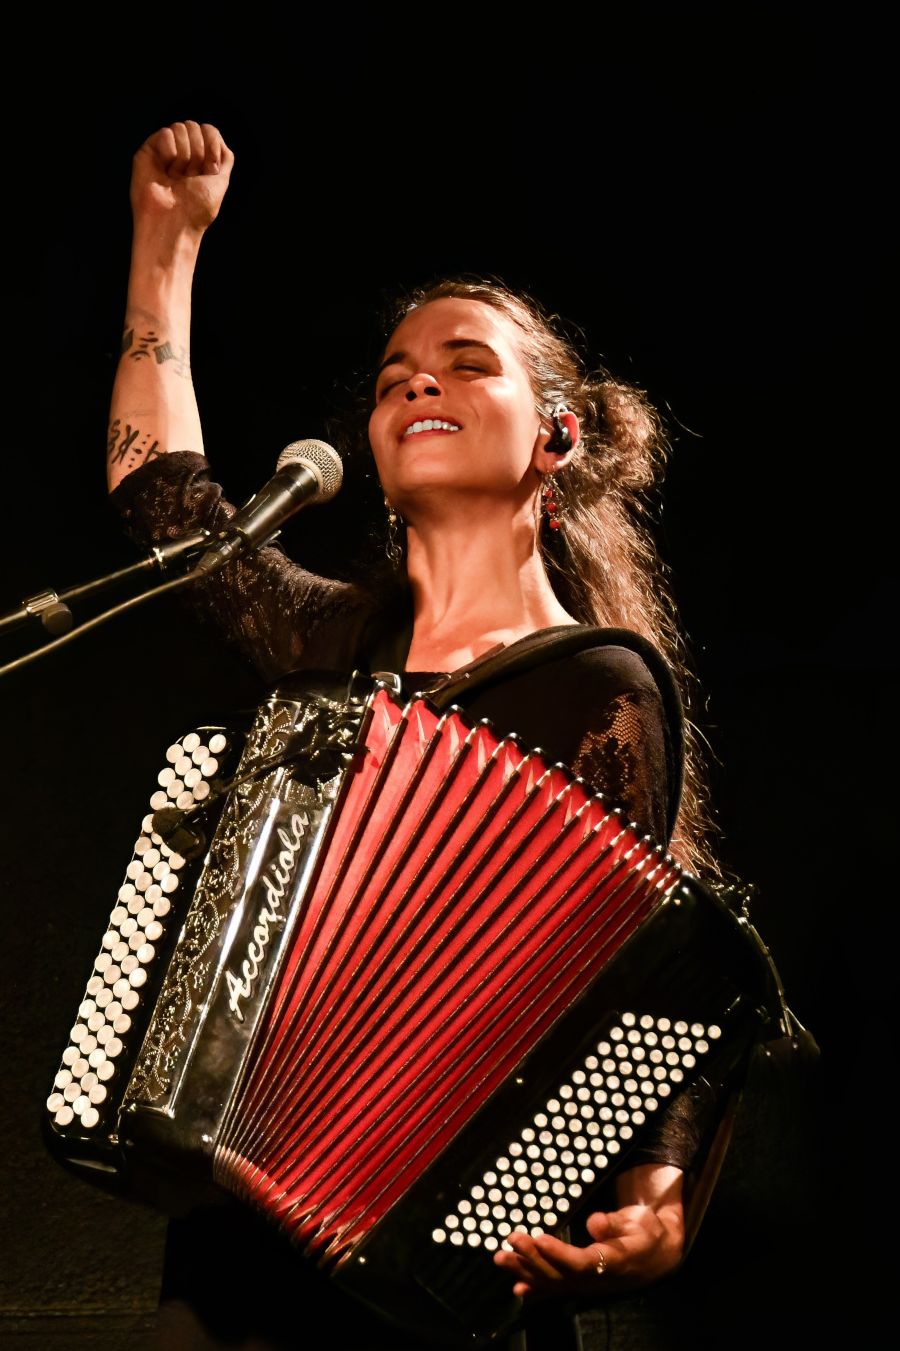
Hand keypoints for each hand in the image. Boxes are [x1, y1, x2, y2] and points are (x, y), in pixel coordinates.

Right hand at [130, 120, 233, 234]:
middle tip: (190, 176)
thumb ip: (224, 157)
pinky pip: (166, 133)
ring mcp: (166, 152)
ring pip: (181, 127)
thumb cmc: (197, 208)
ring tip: (176, 176)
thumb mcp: (221, 182)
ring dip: (184, 155)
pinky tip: (165, 170)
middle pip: (196, 127)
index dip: (213, 148)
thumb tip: (213, 133)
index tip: (210, 171)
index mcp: (201, 161)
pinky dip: (170, 151)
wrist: (173, 222)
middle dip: (199, 152)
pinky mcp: (148, 151)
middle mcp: (183, 155)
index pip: (210, 132)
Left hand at [492, 1164, 684, 1300]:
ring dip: (525, 1270)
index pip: (581, 1262)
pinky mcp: (581, 1285)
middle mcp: (596, 1279)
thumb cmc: (645, 1233)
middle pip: (560, 1273)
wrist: (656, 1257)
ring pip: (552, 1282)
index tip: (539, 1238)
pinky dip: (535, 1290)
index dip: (558, 1253)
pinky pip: (555, 1290)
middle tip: (512, 1239)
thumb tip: (594, 1222)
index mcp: (612, 1261)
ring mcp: (587, 1285)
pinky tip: (517, 1289)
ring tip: (501, 1258)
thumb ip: (615, 1223)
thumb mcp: (638, 1221)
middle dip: (533, 1257)